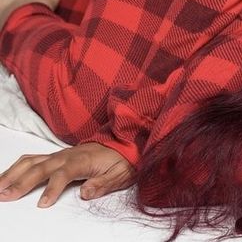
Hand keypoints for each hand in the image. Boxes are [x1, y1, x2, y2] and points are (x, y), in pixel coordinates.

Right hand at [0, 143, 133, 206]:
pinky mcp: (56, 155)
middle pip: (41, 167)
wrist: (124, 144)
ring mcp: (60, 154)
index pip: (63, 174)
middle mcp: (68, 155)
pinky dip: (18, 166)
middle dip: (22, 182)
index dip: (52, 189)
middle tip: (5, 196)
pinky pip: (33, 158)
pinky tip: (7, 175)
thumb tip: (85, 193)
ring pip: (33, 161)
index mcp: (83, 160)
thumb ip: (102, 183)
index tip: (41, 205)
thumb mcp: (119, 174)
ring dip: (13, 173)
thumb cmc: (121, 161)